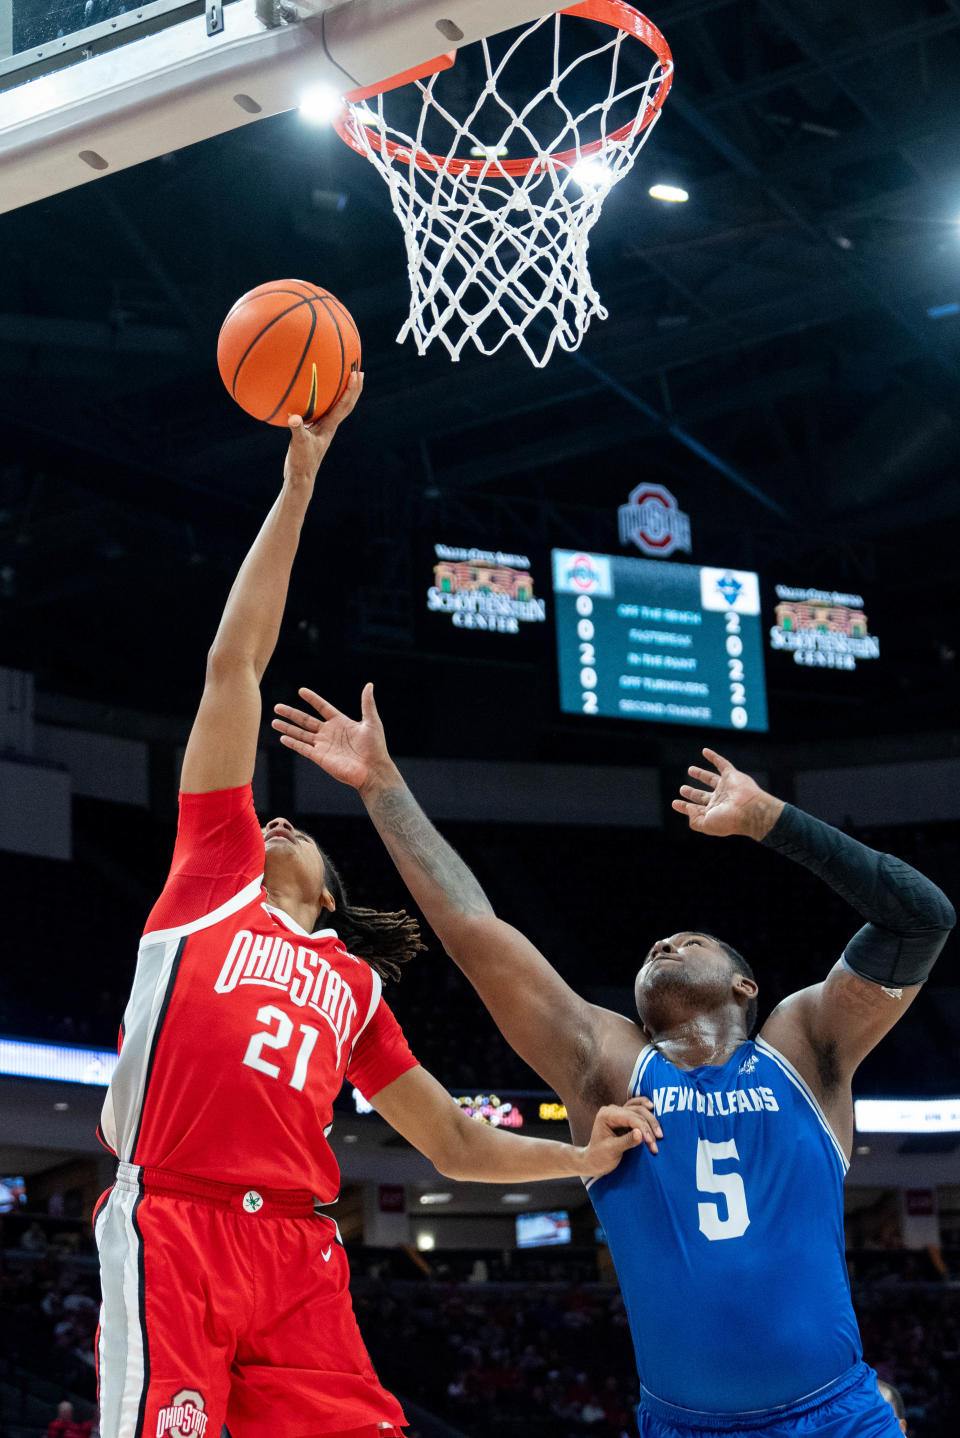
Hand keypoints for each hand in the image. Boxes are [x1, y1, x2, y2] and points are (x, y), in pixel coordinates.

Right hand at [272, 682, 393, 791]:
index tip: (301, 690)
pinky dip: (293, 743)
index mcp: (341, 722)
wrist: (373, 770)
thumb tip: (369, 685)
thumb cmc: (375, 747)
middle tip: (277, 707)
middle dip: (291, 713)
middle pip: (306, 720)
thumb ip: (367, 704)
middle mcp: (329, 733)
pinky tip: (282, 738)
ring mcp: (323, 745)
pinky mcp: (320, 757)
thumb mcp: (372, 722)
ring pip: (301, 734)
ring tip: (273, 721)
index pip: (322, 707)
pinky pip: (303, 748)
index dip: (313, 699)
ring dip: (287, 728)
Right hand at [284, 370, 363, 484]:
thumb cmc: (301, 462)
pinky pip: (320, 411)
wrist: (300, 477)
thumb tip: (293, 417)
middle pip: (346, 403)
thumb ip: (296, 430)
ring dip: (341, 392)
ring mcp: (322, 428)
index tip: (357, 373)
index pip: (344, 404)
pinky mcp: (313, 431)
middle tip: (358, 371)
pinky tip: (311, 394)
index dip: (352, 389)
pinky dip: (320, 400)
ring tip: (341, 377)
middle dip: (354, 388)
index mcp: (329, 426)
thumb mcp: (298, 444)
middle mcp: (329, 426)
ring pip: (335, 406)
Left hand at [575, 1097, 661, 1176]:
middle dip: (649, 1127)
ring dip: (651, 1121)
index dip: (643, 1128)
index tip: (651, 1141)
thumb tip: (640, 1133)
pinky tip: (652, 1108)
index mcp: (606, 1115)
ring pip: (639, 1110)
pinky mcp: (624, 1117)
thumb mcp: (612, 1151)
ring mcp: (618, 1112)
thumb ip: (626, 1141)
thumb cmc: (600, 1157)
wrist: (594, 1161)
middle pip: (637, 1112)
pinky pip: (637, 1108)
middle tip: (656, 1143)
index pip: (630, 1117)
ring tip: (660, 1135)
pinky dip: (646, 1110)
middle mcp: (612, 1110)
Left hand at [672, 747, 782, 839]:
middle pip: (702, 796)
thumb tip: (688, 809)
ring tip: (690, 770)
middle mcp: (720, 800)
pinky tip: (705, 751)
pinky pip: (722, 764)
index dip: (684, 806)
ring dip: (700, 774)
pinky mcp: (732, 776)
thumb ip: (695, 819)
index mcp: (714, 813)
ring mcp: (726, 787)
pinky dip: (714, 757)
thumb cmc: (729, 820)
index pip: (696, 809)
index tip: (674, 803)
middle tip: (682, 789)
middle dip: (692, 793)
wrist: (749, 810)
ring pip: (711, 779)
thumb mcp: (707, 825)